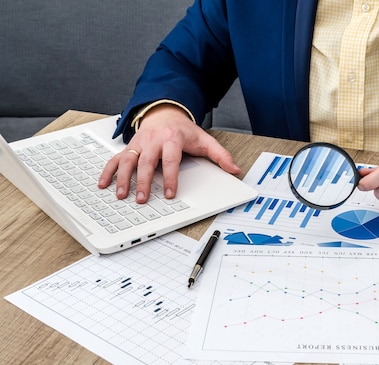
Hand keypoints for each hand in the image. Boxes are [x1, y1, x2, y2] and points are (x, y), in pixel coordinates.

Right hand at [98, 104, 240, 202]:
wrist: (165, 112)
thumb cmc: (184, 130)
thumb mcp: (206, 140)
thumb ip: (220, 156)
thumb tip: (235, 169)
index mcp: (172, 139)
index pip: (170, 160)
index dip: (170, 178)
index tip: (168, 193)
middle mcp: (153, 140)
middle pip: (146, 162)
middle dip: (142, 181)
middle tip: (141, 199)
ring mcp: (139, 143)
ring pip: (128, 160)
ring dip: (122, 178)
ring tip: (121, 195)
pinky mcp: (129, 147)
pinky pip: (116, 158)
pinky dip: (108, 171)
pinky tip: (103, 184)